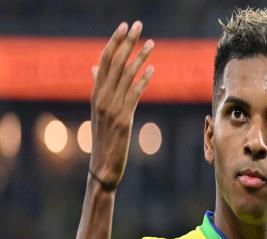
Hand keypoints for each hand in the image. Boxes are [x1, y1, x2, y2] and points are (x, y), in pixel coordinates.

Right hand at [89, 21, 154, 189]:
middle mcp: (101, 98)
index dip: (114, 42)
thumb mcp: (99, 112)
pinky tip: (152, 69)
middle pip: (115, 63)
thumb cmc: (104, 139)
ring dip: (140, 57)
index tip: (124, 27)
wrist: (103, 166)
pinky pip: (134, 95)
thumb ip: (99, 88)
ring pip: (126, 76)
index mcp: (95, 94)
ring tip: (152, 43)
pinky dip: (142, 80)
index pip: (104, 61)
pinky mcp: (123, 120)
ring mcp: (111, 109)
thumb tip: (94, 68)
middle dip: (127, 42)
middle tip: (138, 24)